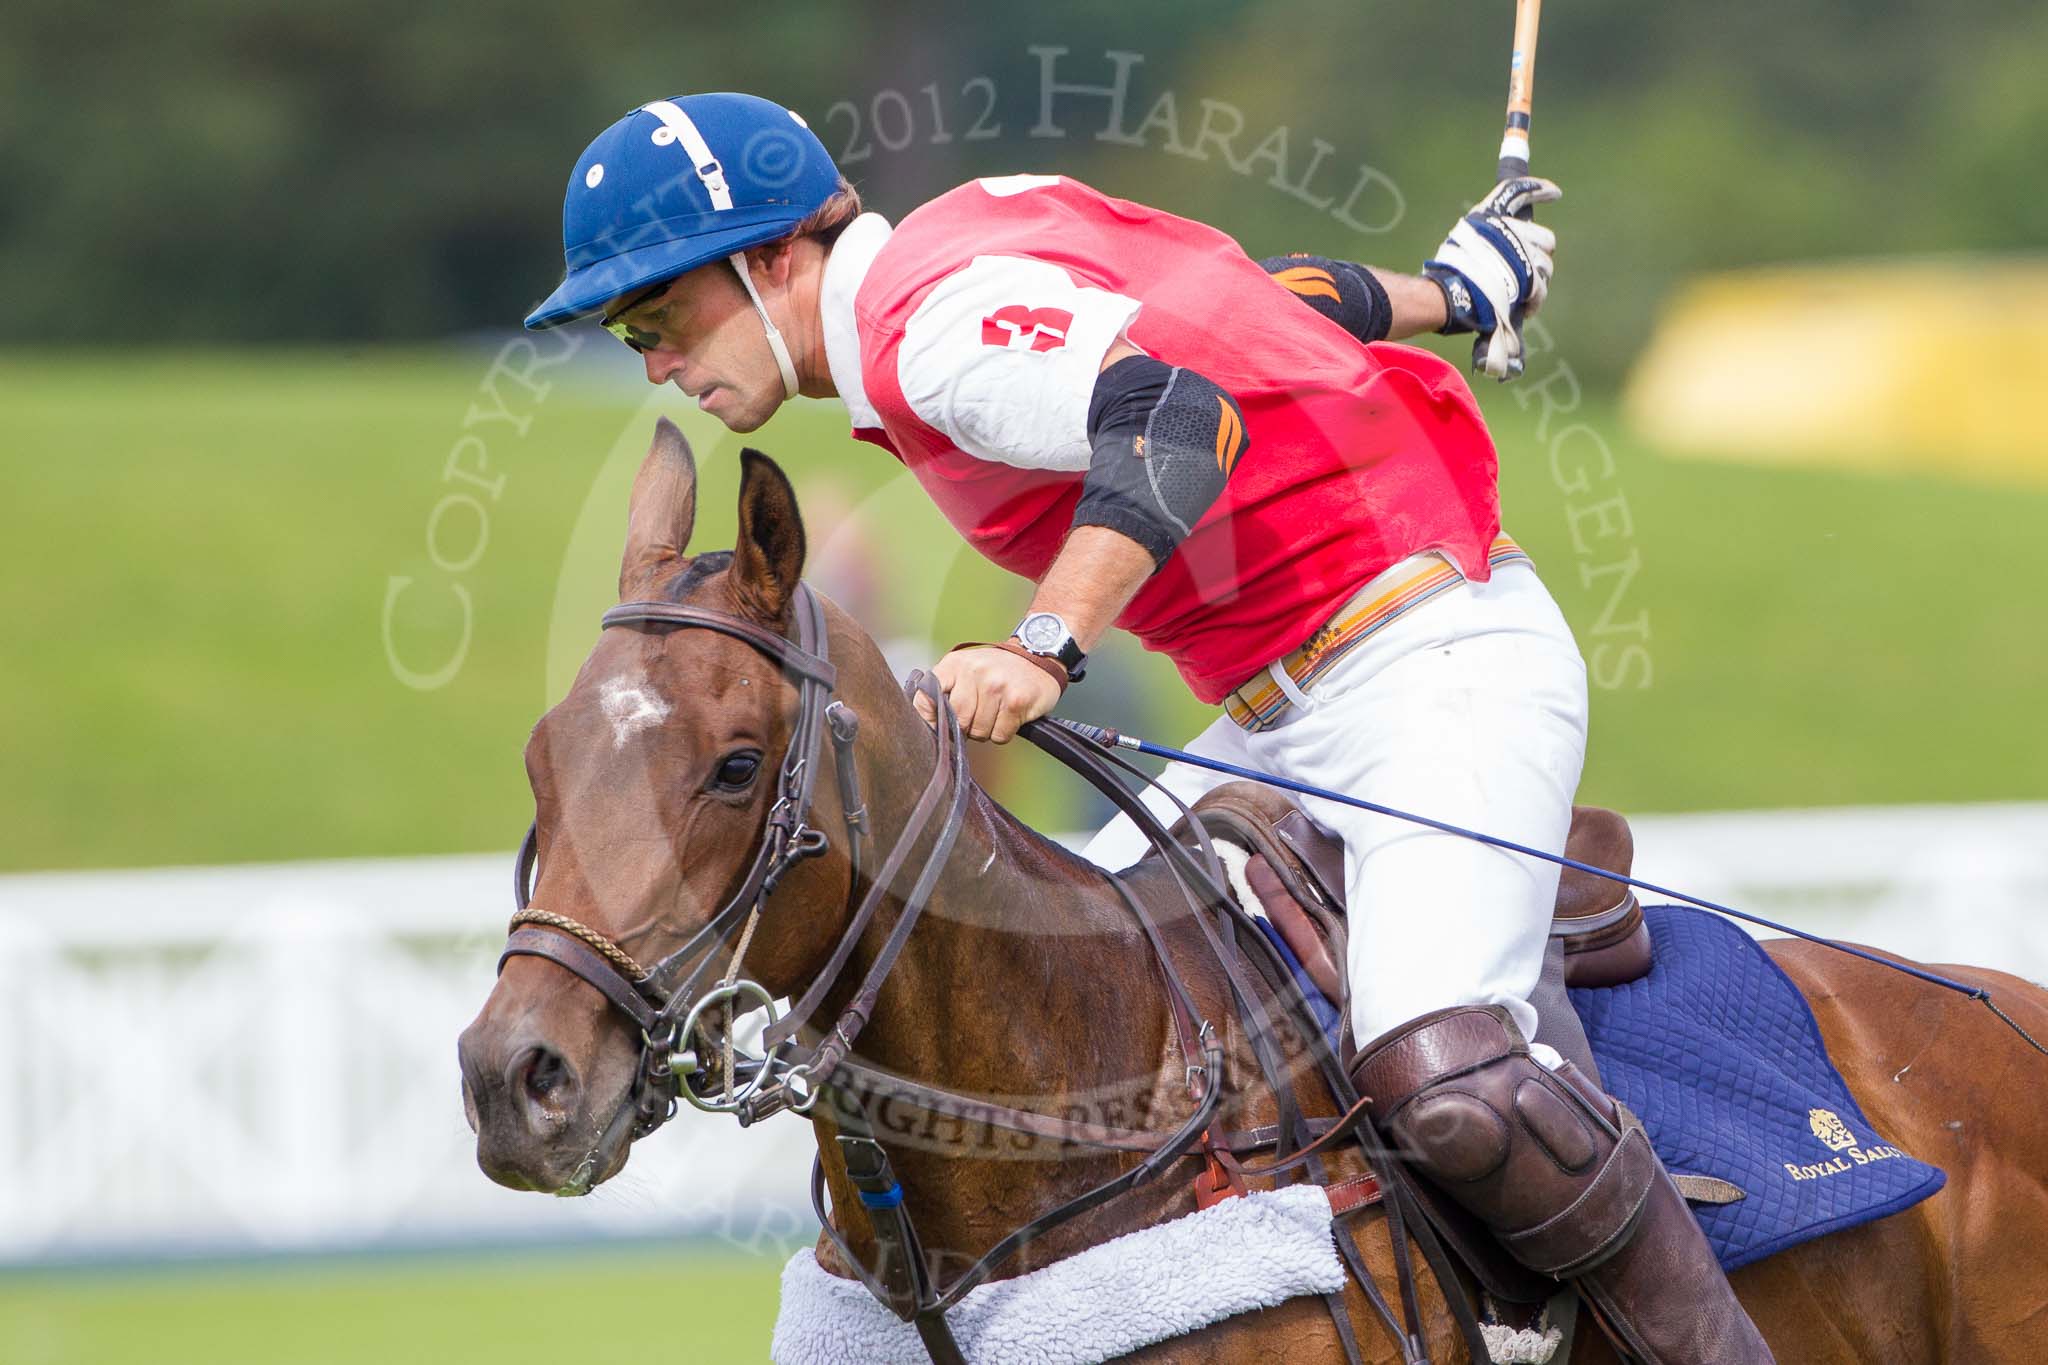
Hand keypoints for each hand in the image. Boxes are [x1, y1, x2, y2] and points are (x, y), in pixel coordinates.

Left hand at [913, 644, 1062, 743]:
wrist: (1039, 656)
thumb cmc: (998, 668)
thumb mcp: (965, 668)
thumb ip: (943, 689)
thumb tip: (926, 722)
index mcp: (955, 664)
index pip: (926, 698)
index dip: (930, 719)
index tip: (939, 726)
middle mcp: (974, 672)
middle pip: (958, 721)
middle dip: (968, 727)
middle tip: (981, 714)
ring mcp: (996, 686)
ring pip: (979, 732)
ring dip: (988, 730)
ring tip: (997, 712)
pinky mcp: (1016, 701)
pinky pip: (1000, 735)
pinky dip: (1004, 732)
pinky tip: (1010, 715)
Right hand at [1423, 177, 1561, 379]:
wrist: (1449, 296)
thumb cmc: (1450, 274)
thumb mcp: (1461, 242)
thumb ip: (1485, 235)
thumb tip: (1506, 242)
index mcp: (1491, 218)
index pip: (1517, 192)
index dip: (1538, 188)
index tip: (1555, 193)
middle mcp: (1509, 231)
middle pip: (1545, 239)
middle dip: (1538, 255)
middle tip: (1525, 270)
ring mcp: (1522, 254)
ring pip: (1546, 266)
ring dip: (1536, 281)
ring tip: (1519, 292)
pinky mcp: (1529, 278)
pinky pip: (1541, 290)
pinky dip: (1533, 301)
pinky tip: (1523, 306)